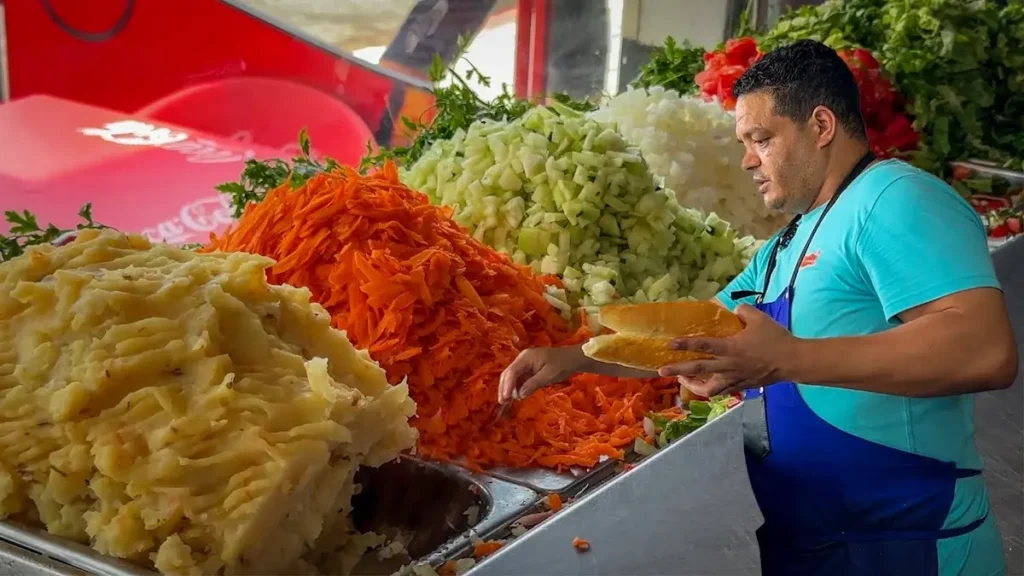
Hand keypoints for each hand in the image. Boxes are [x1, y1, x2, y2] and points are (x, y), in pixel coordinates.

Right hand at [498, 345, 588, 403]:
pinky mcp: (529, 368)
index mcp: (526, 358)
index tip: (505, 399)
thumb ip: (532, 384)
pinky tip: (517, 396)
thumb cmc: (562, 365)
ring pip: (512, 377)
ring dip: (510, 388)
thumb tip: (519, 395)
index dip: (507, 386)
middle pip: (508, 374)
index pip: (512, 372)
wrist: (573, 358)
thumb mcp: (548, 376)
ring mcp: (525, 363)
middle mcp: (522, 359)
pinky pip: (519, 378)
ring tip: (508, 402)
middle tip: (503, 402)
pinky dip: (516, 387)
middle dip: (504, 388)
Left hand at [658, 304, 798, 395]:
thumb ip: (742, 312)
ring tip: (682, 380)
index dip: (686, 344)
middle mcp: (728, 365)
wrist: (792, 361)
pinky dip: (710, 390)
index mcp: (731, 348)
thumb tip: (731, 310)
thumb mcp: (758, 318)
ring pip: (708, 389)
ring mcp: (733, 378)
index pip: (703, 345)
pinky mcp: (740, 386)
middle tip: (661, 370)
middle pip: (698, 370)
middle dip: (678, 371)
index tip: (670, 343)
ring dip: (692, 386)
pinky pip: (721, 391)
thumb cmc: (775, 339)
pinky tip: (704, 386)